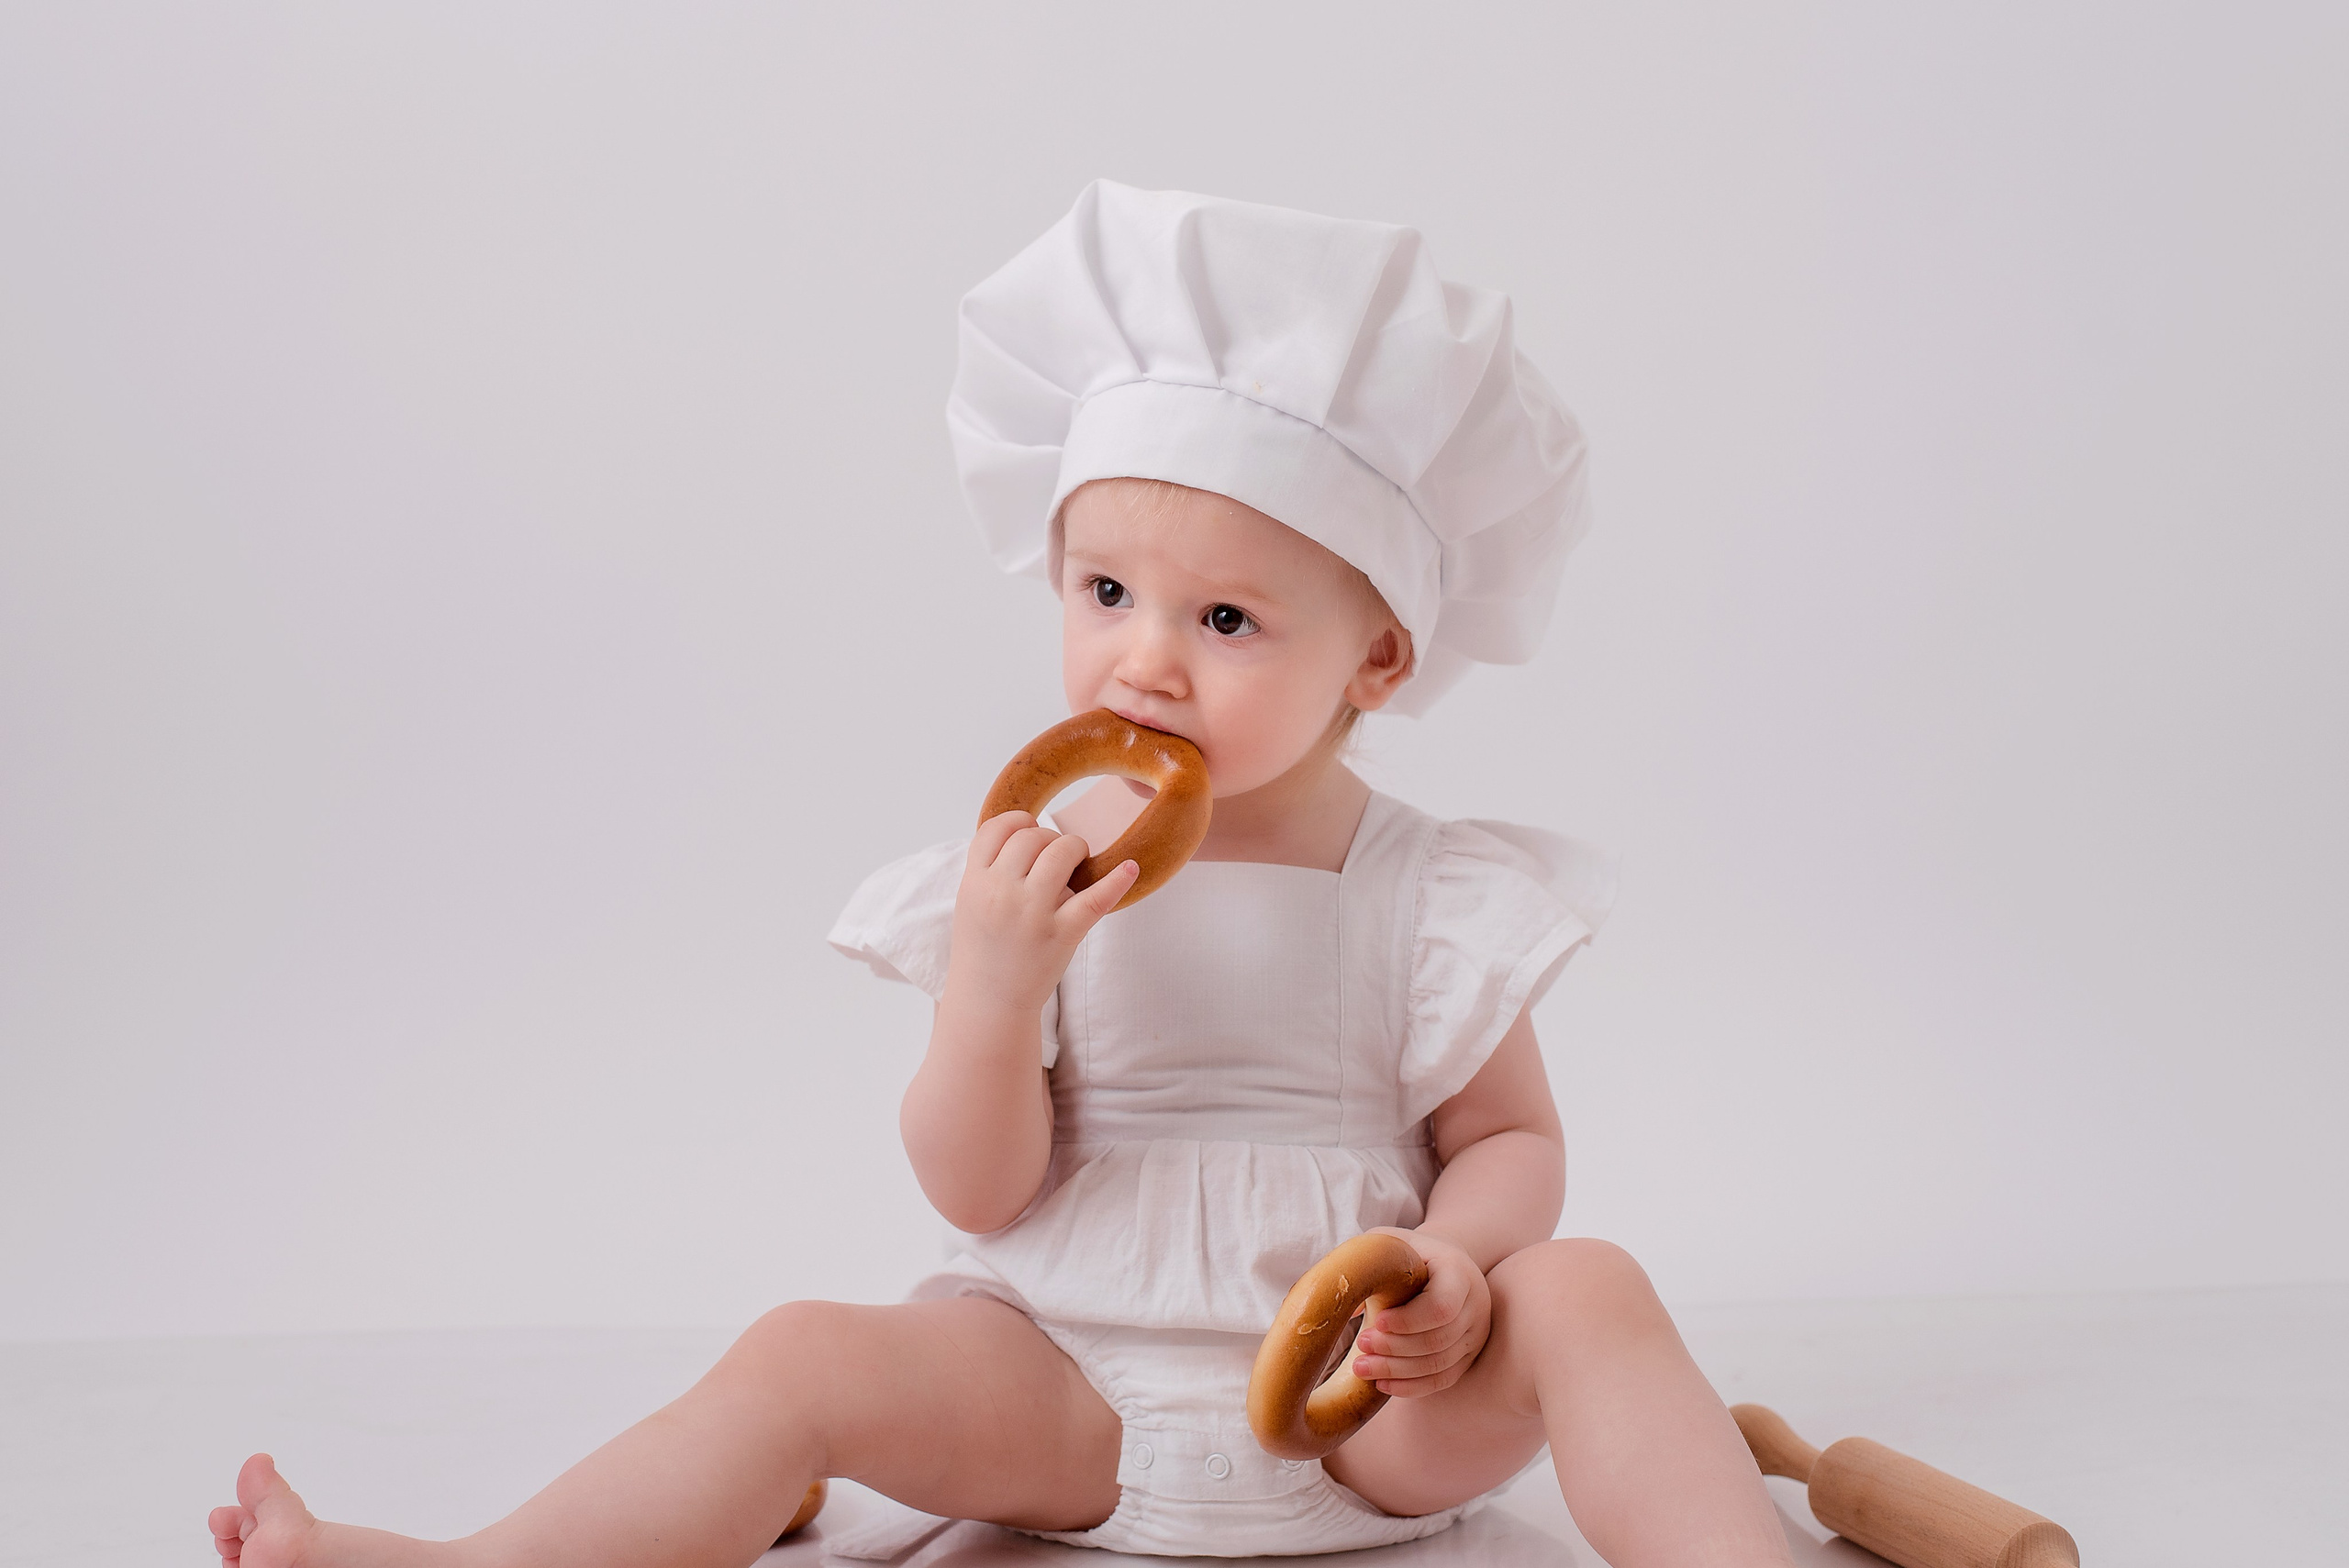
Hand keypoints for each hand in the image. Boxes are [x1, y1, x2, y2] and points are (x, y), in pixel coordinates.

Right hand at [942, 811, 1137, 1019]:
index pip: (997, 828)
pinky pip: (1095, 898)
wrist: (988, 1002)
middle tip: (1057, 857)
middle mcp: (1001, 892)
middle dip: (1050, 839)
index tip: (1030, 830)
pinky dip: (1117, 881)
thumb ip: (991, 869)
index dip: (1018, 823)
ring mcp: (1032, 913)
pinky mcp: (1061, 934)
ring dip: (1075, 849)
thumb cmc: (983, 950)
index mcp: (974, 882)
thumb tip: (1029, 831)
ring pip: (1061, 852)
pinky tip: (1130, 868)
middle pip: (1032, 837)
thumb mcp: (971, 903)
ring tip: (1077, 862)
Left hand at [1349, 1227, 1490, 1397]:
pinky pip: (1442, 1380)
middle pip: (1438, 1340)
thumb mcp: (1390, 1244)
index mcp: (1458, 1271)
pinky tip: (1381, 1385)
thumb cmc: (1408, 1253)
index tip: (1376, 1321)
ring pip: (1439, 1364)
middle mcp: (1475, 1305)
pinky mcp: (1468, 1356)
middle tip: (1360, 1345)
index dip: (1408, 1320)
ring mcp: (1475, 1334)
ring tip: (1361, 1367)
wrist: (1443, 1264)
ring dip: (1396, 1371)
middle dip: (1395, 1348)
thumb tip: (1344, 1307)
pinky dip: (1411, 1386)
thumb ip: (1369, 1264)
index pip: (1442, 1306)